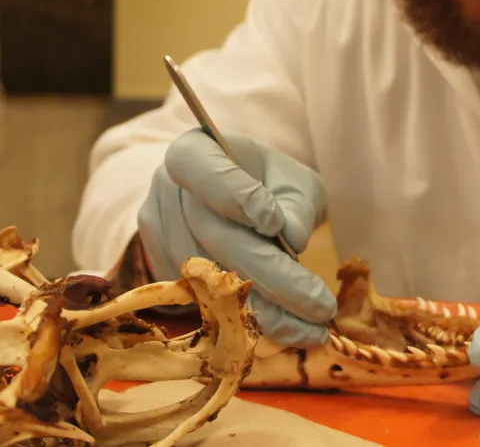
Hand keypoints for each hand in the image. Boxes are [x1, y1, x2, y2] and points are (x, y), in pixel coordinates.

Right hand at [137, 128, 335, 347]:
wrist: (241, 199)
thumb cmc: (272, 185)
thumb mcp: (296, 183)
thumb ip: (297, 206)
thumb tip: (291, 240)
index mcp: (195, 151)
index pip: (199, 166)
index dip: (232, 194)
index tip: (274, 224)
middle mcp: (167, 189)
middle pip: (212, 235)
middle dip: (271, 275)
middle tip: (319, 304)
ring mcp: (160, 232)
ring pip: (209, 277)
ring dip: (265, 309)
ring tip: (313, 327)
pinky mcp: (162, 269)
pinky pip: (203, 299)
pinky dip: (249, 317)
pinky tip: (289, 328)